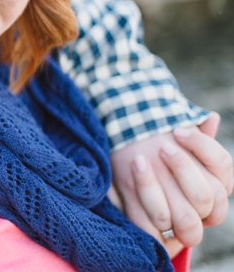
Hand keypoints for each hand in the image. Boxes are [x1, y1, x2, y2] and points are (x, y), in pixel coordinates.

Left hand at [109, 113, 232, 252]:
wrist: (129, 171)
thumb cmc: (153, 151)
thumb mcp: (170, 139)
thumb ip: (193, 132)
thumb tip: (211, 119)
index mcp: (215, 181)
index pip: (222, 164)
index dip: (202, 147)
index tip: (176, 130)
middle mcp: (204, 206)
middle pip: (208, 195)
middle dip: (183, 169)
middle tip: (161, 147)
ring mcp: (183, 223)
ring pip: (186, 219)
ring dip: (157, 188)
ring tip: (138, 160)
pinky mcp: (155, 233)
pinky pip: (154, 231)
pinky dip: (143, 213)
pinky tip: (130, 185)